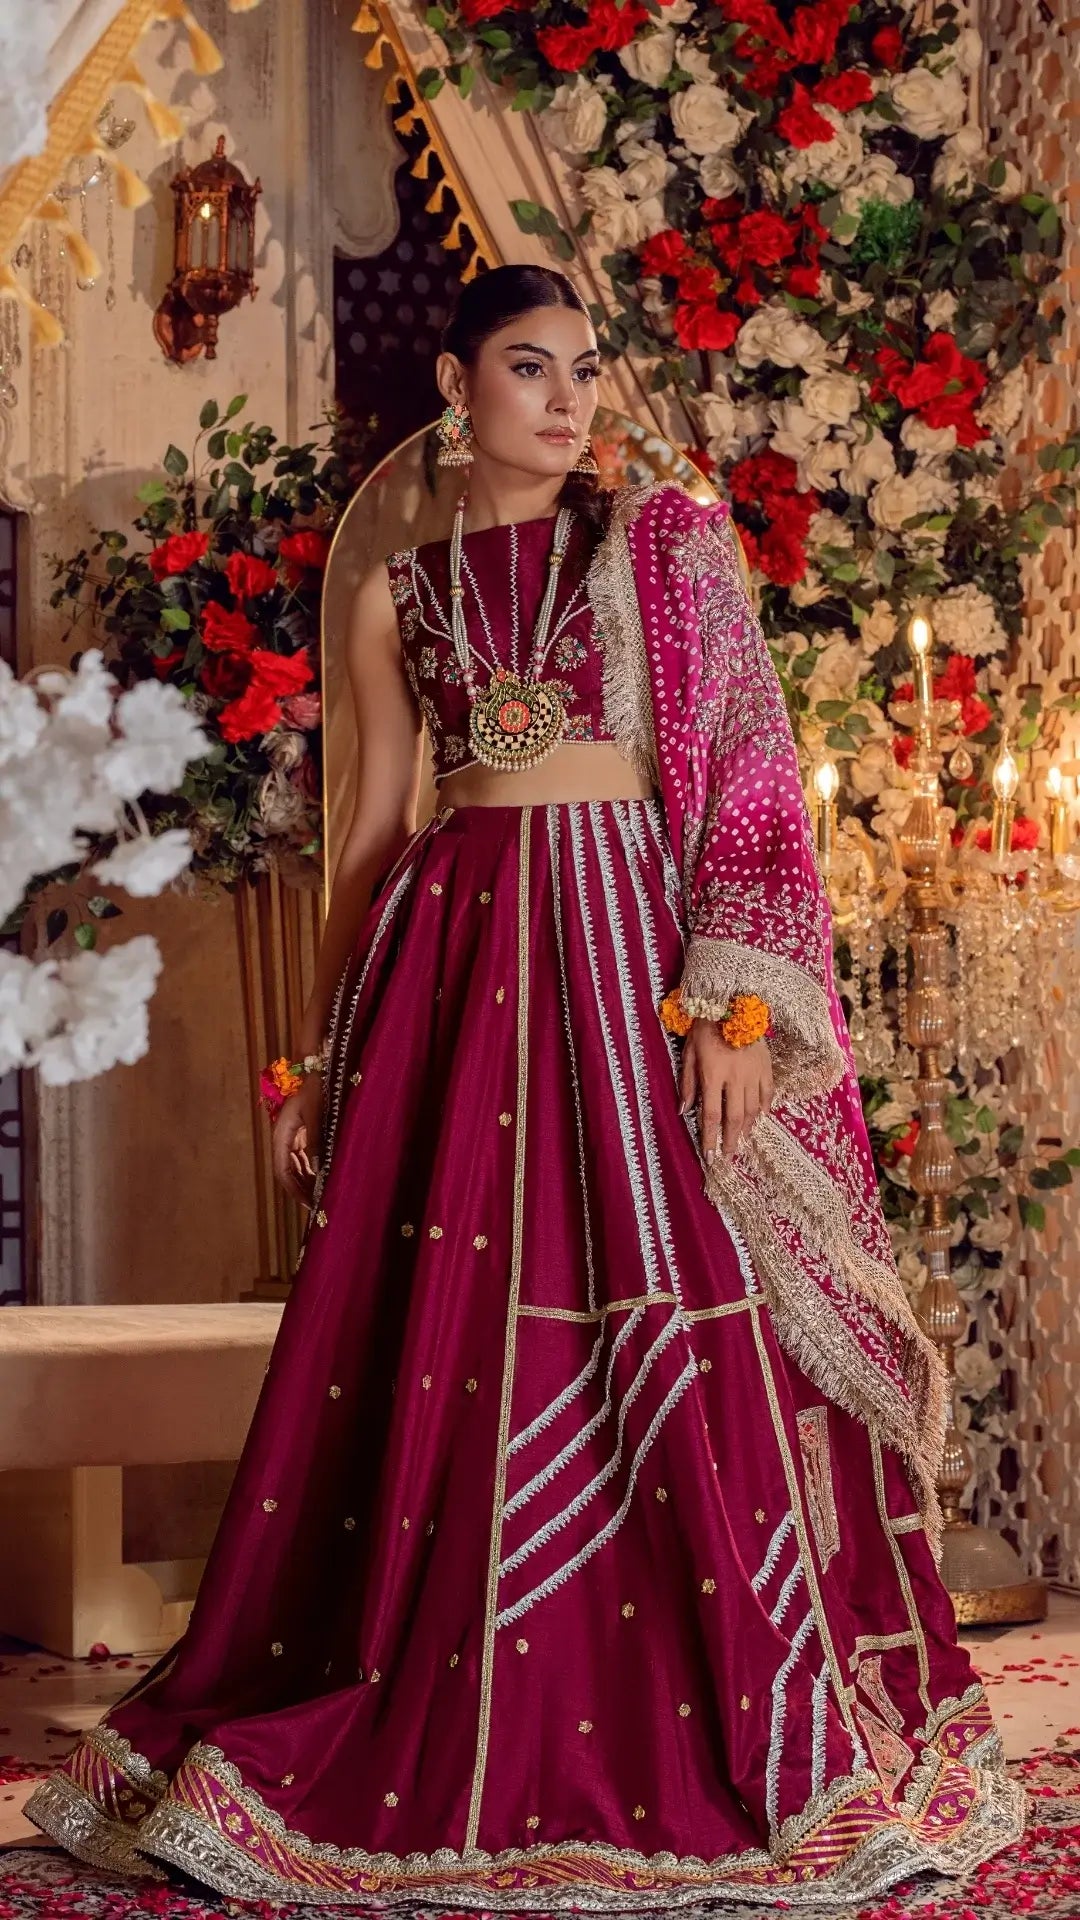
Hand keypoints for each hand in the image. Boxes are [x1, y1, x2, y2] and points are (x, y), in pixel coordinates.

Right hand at [271, 1073, 323, 1207]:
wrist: (316, 1068)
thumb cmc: (314, 1090)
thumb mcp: (316, 1117)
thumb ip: (316, 1143)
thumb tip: (319, 1169)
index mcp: (281, 1136)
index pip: (283, 1172)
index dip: (295, 1191)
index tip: (310, 1204)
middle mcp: (284, 1139)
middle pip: (289, 1172)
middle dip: (302, 1189)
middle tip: (320, 1206)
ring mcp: (292, 1136)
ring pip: (296, 1166)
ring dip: (307, 1181)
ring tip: (324, 1195)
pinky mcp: (302, 1133)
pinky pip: (304, 1157)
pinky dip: (312, 1169)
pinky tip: (325, 1178)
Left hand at [679, 1023, 772, 1161]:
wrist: (730, 1001)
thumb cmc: (703, 1028)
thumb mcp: (688, 1054)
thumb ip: (687, 1084)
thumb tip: (684, 1111)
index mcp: (713, 1075)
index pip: (712, 1115)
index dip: (711, 1138)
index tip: (710, 1155)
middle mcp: (736, 1077)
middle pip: (735, 1118)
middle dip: (731, 1141)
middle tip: (729, 1158)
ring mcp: (754, 1072)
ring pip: (753, 1109)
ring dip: (747, 1128)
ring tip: (741, 1140)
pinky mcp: (767, 1065)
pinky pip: (768, 1092)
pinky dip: (764, 1108)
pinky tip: (759, 1118)